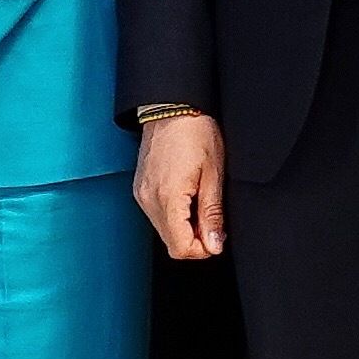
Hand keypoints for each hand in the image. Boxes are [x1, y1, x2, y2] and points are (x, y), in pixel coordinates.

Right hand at [136, 111, 227, 260]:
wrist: (171, 108)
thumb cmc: (195, 133)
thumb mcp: (213, 174)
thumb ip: (212, 213)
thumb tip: (214, 244)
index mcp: (168, 198)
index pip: (180, 247)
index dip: (203, 250)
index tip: (218, 239)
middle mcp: (149, 200)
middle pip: (171, 243)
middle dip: (195, 241)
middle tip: (214, 223)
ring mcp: (141, 195)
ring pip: (163, 231)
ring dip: (185, 228)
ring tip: (202, 205)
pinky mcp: (140, 189)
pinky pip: (157, 215)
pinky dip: (174, 216)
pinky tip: (188, 199)